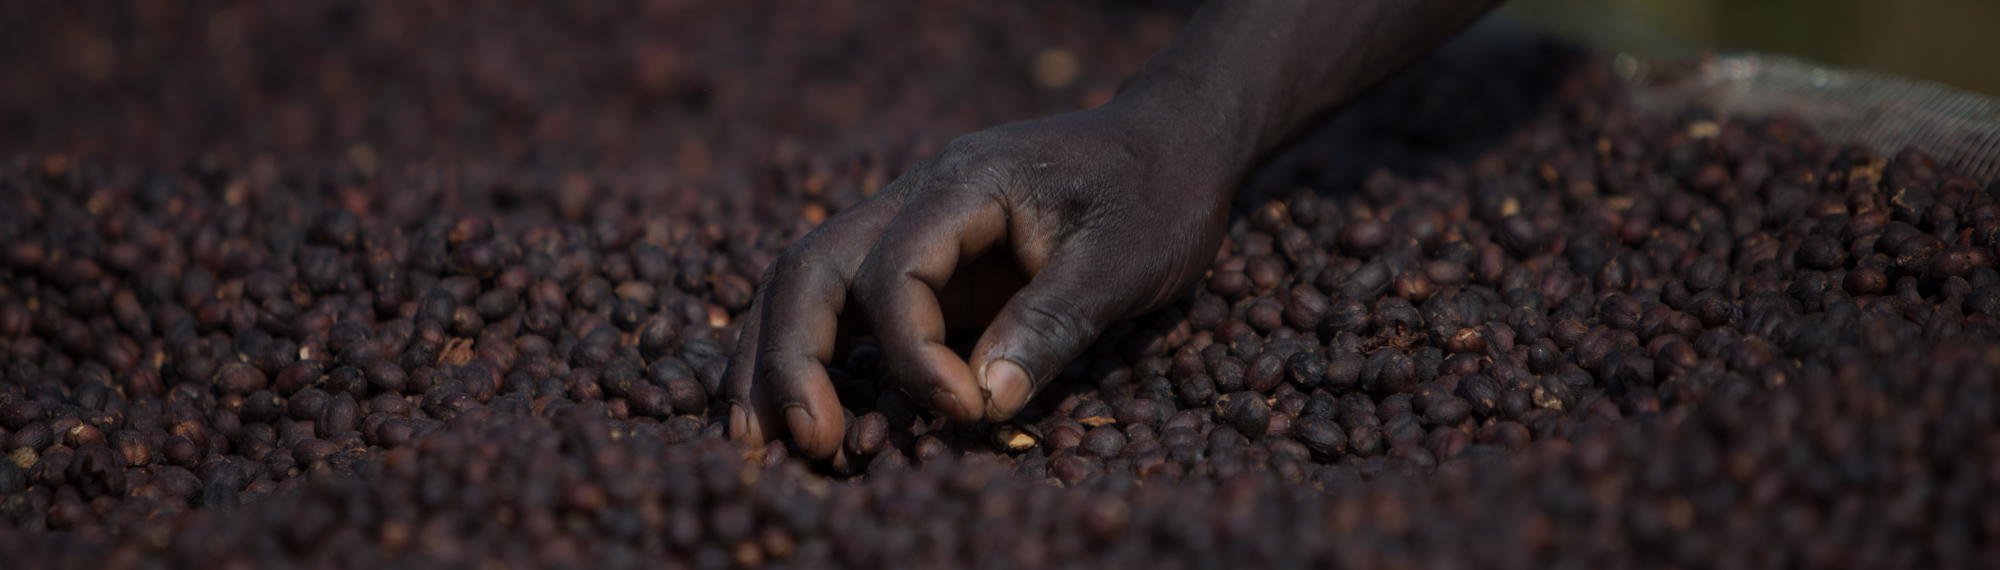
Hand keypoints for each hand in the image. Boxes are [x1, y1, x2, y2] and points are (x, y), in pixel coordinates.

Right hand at [725, 103, 1237, 457]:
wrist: (1170, 144)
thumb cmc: (1155, 195)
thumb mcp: (1121, 263)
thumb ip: (1049, 325)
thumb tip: (985, 402)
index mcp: (964, 185)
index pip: (896, 272)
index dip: (915, 354)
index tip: (965, 409)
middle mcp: (916, 199)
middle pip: (813, 270)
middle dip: (794, 359)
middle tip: (808, 444)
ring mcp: (910, 230)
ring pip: (807, 285)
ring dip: (775, 362)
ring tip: (756, 444)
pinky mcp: (921, 268)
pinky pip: (844, 309)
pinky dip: (810, 359)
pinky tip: (796, 417)